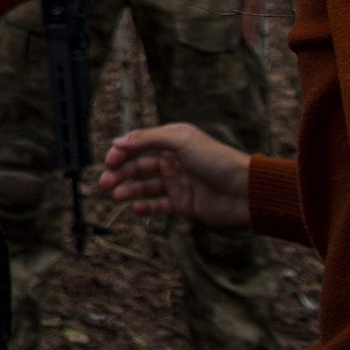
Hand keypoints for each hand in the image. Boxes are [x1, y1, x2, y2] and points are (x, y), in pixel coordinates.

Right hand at [99, 123, 251, 228]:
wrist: (245, 191)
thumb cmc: (216, 160)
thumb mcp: (180, 141)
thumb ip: (148, 140)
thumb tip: (118, 141)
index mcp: (172, 142)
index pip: (139, 145)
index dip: (122, 152)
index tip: (109, 162)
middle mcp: (173, 161)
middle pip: (138, 166)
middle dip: (120, 174)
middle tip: (104, 184)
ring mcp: (178, 183)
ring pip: (145, 186)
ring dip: (129, 191)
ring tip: (117, 197)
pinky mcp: (184, 203)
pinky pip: (160, 205)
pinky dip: (146, 207)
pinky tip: (135, 209)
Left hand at [227, 0, 273, 49]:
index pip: (249, 9)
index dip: (246, 24)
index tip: (245, 40)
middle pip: (254, 13)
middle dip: (251, 29)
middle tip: (248, 46)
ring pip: (255, 9)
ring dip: (252, 23)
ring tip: (249, 38)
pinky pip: (255, 1)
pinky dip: (252, 12)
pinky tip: (248, 16)